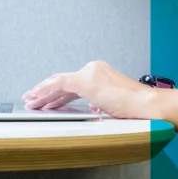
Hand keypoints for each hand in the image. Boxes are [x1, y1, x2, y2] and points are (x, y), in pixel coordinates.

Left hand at [21, 60, 160, 118]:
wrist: (146, 106)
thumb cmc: (136, 109)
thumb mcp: (113, 105)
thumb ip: (100, 103)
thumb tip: (92, 108)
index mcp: (101, 73)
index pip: (73, 83)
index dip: (58, 93)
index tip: (47, 100)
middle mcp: (94, 69)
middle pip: (64, 81)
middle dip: (46, 92)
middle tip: (33, 100)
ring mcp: (89, 73)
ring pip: (58, 82)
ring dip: (43, 94)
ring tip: (31, 102)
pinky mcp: (86, 81)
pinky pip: (59, 85)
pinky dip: (46, 92)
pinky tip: (38, 99)